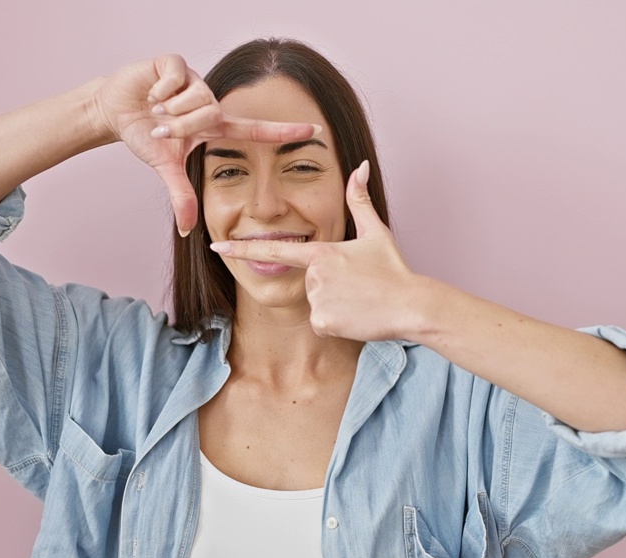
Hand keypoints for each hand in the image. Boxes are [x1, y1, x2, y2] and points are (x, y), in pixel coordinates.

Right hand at [91, 54, 319, 235]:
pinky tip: (150, 93)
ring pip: (193, 97)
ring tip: (155, 109)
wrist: (116, 109)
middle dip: (182, 126)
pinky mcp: (175, 63)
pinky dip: (159, 90)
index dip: (284, 131)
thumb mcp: (166, 166)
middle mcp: (210, 102)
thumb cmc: (146, 134)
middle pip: (210, 115)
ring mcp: (194, 81)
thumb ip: (182, 195)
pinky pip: (176, 78)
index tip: (314, 130)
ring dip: (168, 109)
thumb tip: (187, 230)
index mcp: (215, 126)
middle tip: (161, 129)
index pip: (256, 130)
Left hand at [209, 161, 425, 340]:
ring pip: (315, 305)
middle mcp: (314, 274)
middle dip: (329, 288)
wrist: (410, 304)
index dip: (241, 249)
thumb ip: (359, 200)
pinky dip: (338, 323)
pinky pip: (322, 324)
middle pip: (308, 284)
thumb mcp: (376, 232)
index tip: (216, 248)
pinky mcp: (322, 320)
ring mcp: (316, 298)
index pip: (274, 251)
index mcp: (321, 252)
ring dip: (335, 306)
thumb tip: (359, 166)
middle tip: (357, 288)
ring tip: (359, 301)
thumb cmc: (393, 269)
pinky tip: (356, 316)